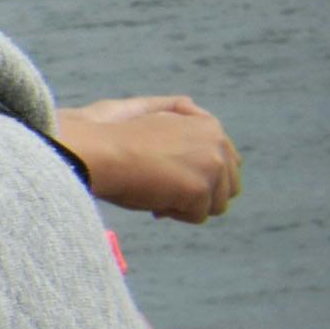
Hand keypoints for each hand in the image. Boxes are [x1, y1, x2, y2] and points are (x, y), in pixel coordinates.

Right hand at [55, 94, 239, 222]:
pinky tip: (154, 203)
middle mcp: (218, 144)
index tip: (172, 180)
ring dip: (189, 206)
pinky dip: (175, 214)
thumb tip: (193, 112)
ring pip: (216, 204)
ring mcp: (212, 167)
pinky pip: (196, 215)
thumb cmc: (117, 139)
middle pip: (229, 185)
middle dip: (201, 194)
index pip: (228, 161)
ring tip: (158, 198)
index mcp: (209, 126)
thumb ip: (182, 123)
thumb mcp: (157, 121)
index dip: (201, 176)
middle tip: (166, 194)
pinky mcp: (200, 189)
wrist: (99, 152)